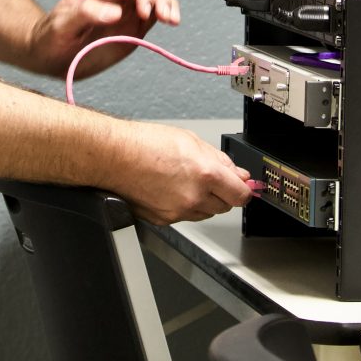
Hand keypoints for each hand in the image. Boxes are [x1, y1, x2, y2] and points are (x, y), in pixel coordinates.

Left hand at [27, 0, 179, 77]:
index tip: (145, 13)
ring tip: (173, 20)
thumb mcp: (61, 26)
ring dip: (167, 4)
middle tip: (167, 18)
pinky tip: (170, 22)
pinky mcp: (131, 28)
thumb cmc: (49, 38)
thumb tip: (115, 12)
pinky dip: (165, 15)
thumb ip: (86, 14)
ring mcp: (125, 12)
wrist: (46, 55)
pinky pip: (153, 14)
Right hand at [109, 123, 253, 224]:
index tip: (246, 188)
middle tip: (211, 178)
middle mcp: (194, 197)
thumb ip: (220, 159)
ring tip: (186, 180)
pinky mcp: (163, 220)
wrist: (115, 157)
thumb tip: (237, 173)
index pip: (240, 195)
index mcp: (206, 174)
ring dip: (204, 201)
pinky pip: (185, 217)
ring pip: (205, 213)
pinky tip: (172, 189)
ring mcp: (178, 212)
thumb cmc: (145, 144)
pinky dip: (184, 207)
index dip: (245, 190)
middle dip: (223, 193)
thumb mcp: (191, 141)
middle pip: (225, 206)